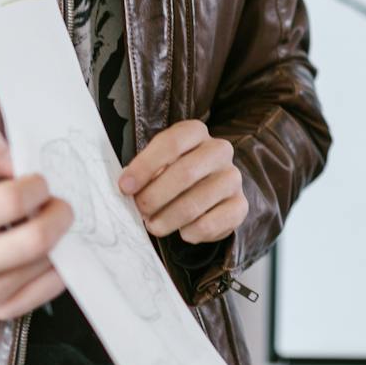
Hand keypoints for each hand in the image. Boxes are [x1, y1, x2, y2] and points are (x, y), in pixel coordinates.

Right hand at [0, 126, 72, 319]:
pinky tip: (50, 250)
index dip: (36, 186)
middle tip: (57, 203)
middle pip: (35, 239)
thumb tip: (20, 159)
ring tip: (47, 223)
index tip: (38, 182)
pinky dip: (59, 266)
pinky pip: (48, 288)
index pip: (10, 201)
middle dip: (59, 214)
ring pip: (46, 264)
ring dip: (59, 239)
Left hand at [118, 119, 245, 244]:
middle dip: (155, 196)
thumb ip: (144, 170)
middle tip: (140, 210)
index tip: (125, 187)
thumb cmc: (173, 173)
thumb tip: (128, 186)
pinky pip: (210, 224)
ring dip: (167, 219)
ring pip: (195, 203)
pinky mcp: (239, 206)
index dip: (145, 166)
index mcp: (196, 132)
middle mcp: (219, 151)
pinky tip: (182, 231)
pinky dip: (189, 232)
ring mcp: (232, 178)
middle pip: (185, 173)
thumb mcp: (157, 163)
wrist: (208, 193)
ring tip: (154, 224)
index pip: (171, 143)